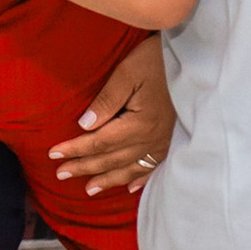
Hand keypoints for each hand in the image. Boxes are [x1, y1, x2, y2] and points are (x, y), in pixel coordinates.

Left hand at [50, 35, 172, 191]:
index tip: (54, 155)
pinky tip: (130, 188)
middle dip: (84, 167)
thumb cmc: (158, 61)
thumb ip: (106, 101)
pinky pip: (153, 167)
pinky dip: (140, 180)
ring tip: (90, 189)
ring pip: (130, 169)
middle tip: (61, 174)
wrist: (196, 59)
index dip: (75, 150)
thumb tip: (85, 126)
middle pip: (111, 159)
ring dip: (108, 179)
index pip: (98, 143)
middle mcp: (150, 140)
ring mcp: (163, 143)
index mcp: (138, 125)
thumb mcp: (127, 73)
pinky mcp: (172, 140)